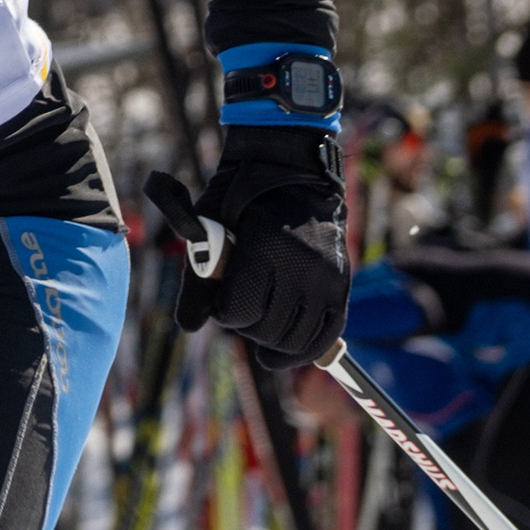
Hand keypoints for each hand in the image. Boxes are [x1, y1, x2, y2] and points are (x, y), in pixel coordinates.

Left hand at [147, 127, 347, 369]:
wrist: (290, 172)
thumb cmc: (238, 200)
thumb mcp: (207, 229)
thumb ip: (197, 280)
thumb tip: (188, 327)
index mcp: (264, 248)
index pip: (237, 310)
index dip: (223, 311)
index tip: (221, 300)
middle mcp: (302, 265)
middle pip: (266, 328)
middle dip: (246, 326)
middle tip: (241, 309)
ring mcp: (327, 276)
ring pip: (295, 337)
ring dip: (271, 340)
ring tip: (259, 325)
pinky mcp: (342, 284)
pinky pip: (328, 334)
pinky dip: (305, 351)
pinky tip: (282, 356)